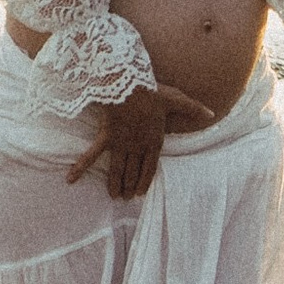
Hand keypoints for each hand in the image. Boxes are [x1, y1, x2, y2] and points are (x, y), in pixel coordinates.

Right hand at [66, 84, 214, 200]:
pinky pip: (91, 155)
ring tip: (114, 196)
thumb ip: (194, 109)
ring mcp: (120, 144)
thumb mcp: (177, 99)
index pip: (150, 167)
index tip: (140, 193)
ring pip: (117, 170)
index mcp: (153, 140)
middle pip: (133, 172)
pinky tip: (70, 179)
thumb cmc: (153, 92)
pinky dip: (80, 167)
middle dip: (130, 186)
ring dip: (115, 184)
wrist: (128, 84)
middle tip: (126, 198)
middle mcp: (137, 146)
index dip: (145, 181)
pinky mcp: (106, 138)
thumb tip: (212, 113)